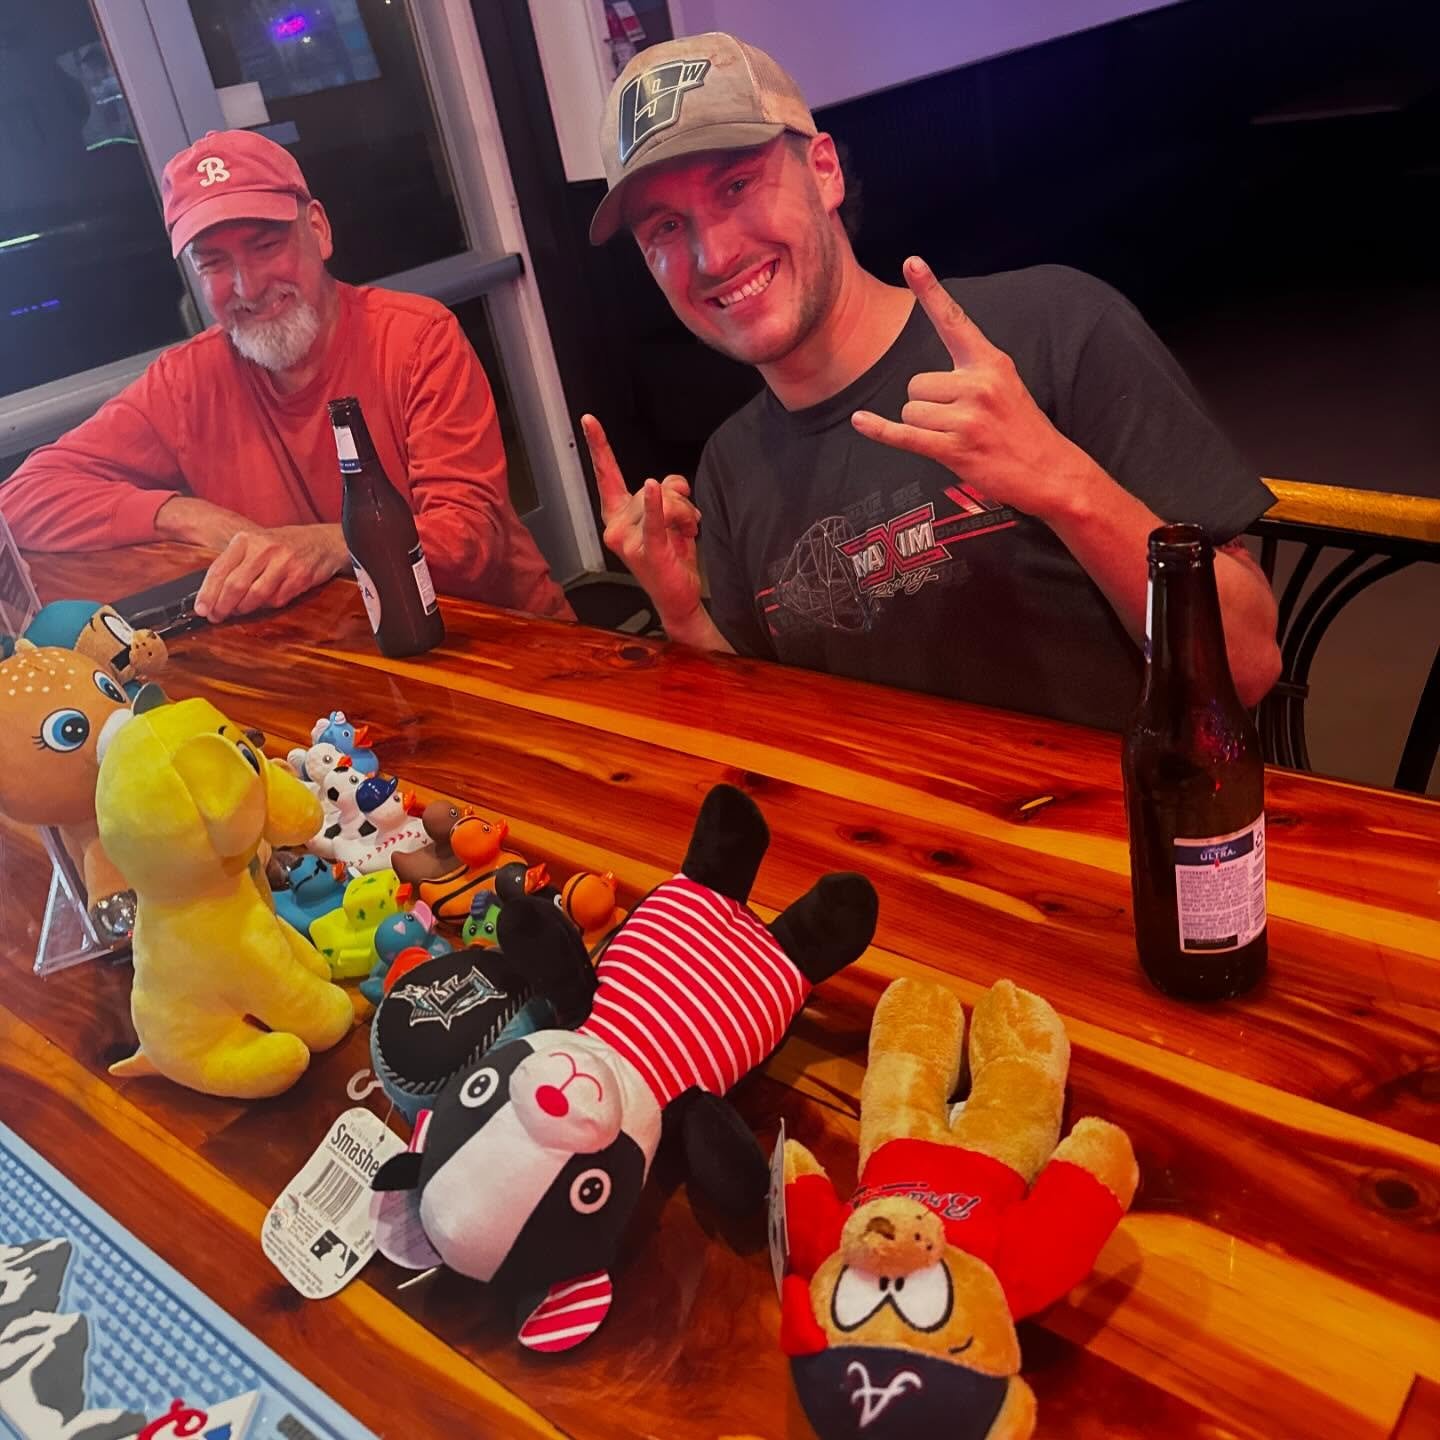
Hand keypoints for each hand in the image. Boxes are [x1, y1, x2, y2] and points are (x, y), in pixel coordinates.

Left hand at [194, 524, 347, 622]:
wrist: (322, 542)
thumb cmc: (283, 546)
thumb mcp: (256, 545)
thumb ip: (236, 563)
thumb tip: (212, 593)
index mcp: (247, 539)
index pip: (220, 568)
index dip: (208, 592)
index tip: (201, 609)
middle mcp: (264, 548)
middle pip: (235, 585)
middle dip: (222, 606)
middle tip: (216, 617)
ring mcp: (284, 562)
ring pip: (256, 595)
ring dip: (244, 609)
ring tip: (238, 612)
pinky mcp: (300, 577)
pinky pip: (277, 600)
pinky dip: (267, 605)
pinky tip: (264, 603)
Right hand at [581, 414, 703, 627]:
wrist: (677, 596)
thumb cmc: (671, 555)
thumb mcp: (668, 516)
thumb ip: (668, 492)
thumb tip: (667, 485)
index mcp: (616, 515)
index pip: (606, 475)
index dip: (598, 446)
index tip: (589, 419)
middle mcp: (615, 526)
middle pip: (655, 486)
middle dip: (681, 500)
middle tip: (688, 524)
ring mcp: (627, 540)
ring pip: (665, 501)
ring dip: (686, 514)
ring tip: (687, 534)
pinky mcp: (647, 551)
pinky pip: (654, 521)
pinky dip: (656, 506)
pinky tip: (650, 489)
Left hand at [851, 257, 1088, 520]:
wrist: (1050, 472)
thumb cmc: (1021, 429)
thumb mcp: (1005, 385)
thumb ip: (971, 371)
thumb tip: (928, 378)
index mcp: (990, 362)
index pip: (954, 321)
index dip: (931, 291)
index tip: (911, 261)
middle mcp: (978, 384)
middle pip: (916, 383)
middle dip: (926, 403)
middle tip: (957, 420)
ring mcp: (967, 418)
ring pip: (911, 411)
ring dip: (923, 427)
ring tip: (955, 436)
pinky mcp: (955, 449)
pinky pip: (904, 435)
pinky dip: (879, 430)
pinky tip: (861, 421)